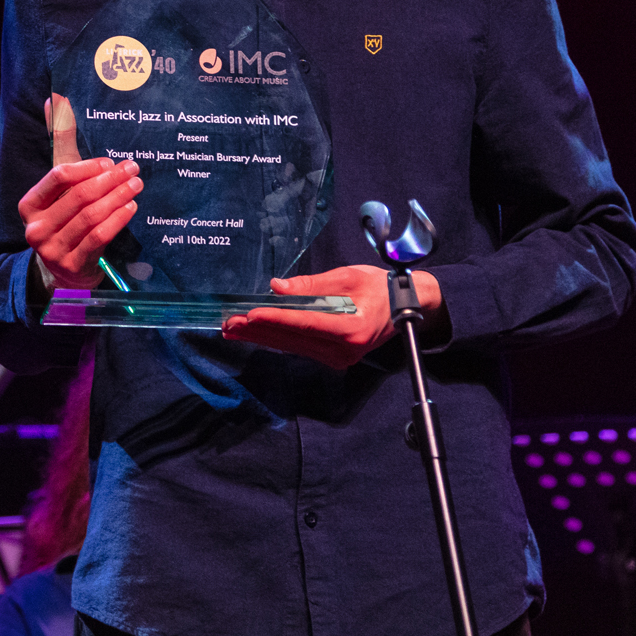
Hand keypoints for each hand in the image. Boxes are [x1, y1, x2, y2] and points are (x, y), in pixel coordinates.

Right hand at [17, 95, 141, 290]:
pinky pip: (99, 236)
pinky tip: (131, 207)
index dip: (87, 167)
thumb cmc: (65, 217)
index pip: (58, 177)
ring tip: (136, 185)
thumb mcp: (61, 186)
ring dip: (118, 196)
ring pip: (91, 215)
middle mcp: (36, 228)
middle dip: (110, 180)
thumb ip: (60, 143)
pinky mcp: (73, 265)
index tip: (110, 162)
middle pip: (79, 195)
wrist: (63, 270)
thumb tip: (56, 99)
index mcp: (29, 205)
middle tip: (133, 169)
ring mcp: (53, 249)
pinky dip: (118, 219)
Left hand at [221, 266, 446, 369]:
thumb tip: (278, 287)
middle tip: (228, 323)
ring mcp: (339, 358)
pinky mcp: (335, 357)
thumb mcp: (347, 277)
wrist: (406, 307)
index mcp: (351, 329)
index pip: (304, 324)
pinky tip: (258, 333)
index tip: (249, 315)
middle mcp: (344, 350)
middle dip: (258, 331)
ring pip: (292, 346)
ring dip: (262, 337)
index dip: (274, 320)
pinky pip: (301, 347)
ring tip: (234, 329)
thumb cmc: (380, 287)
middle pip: (292, 339)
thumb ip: (312, 285)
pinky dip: (278, 339)